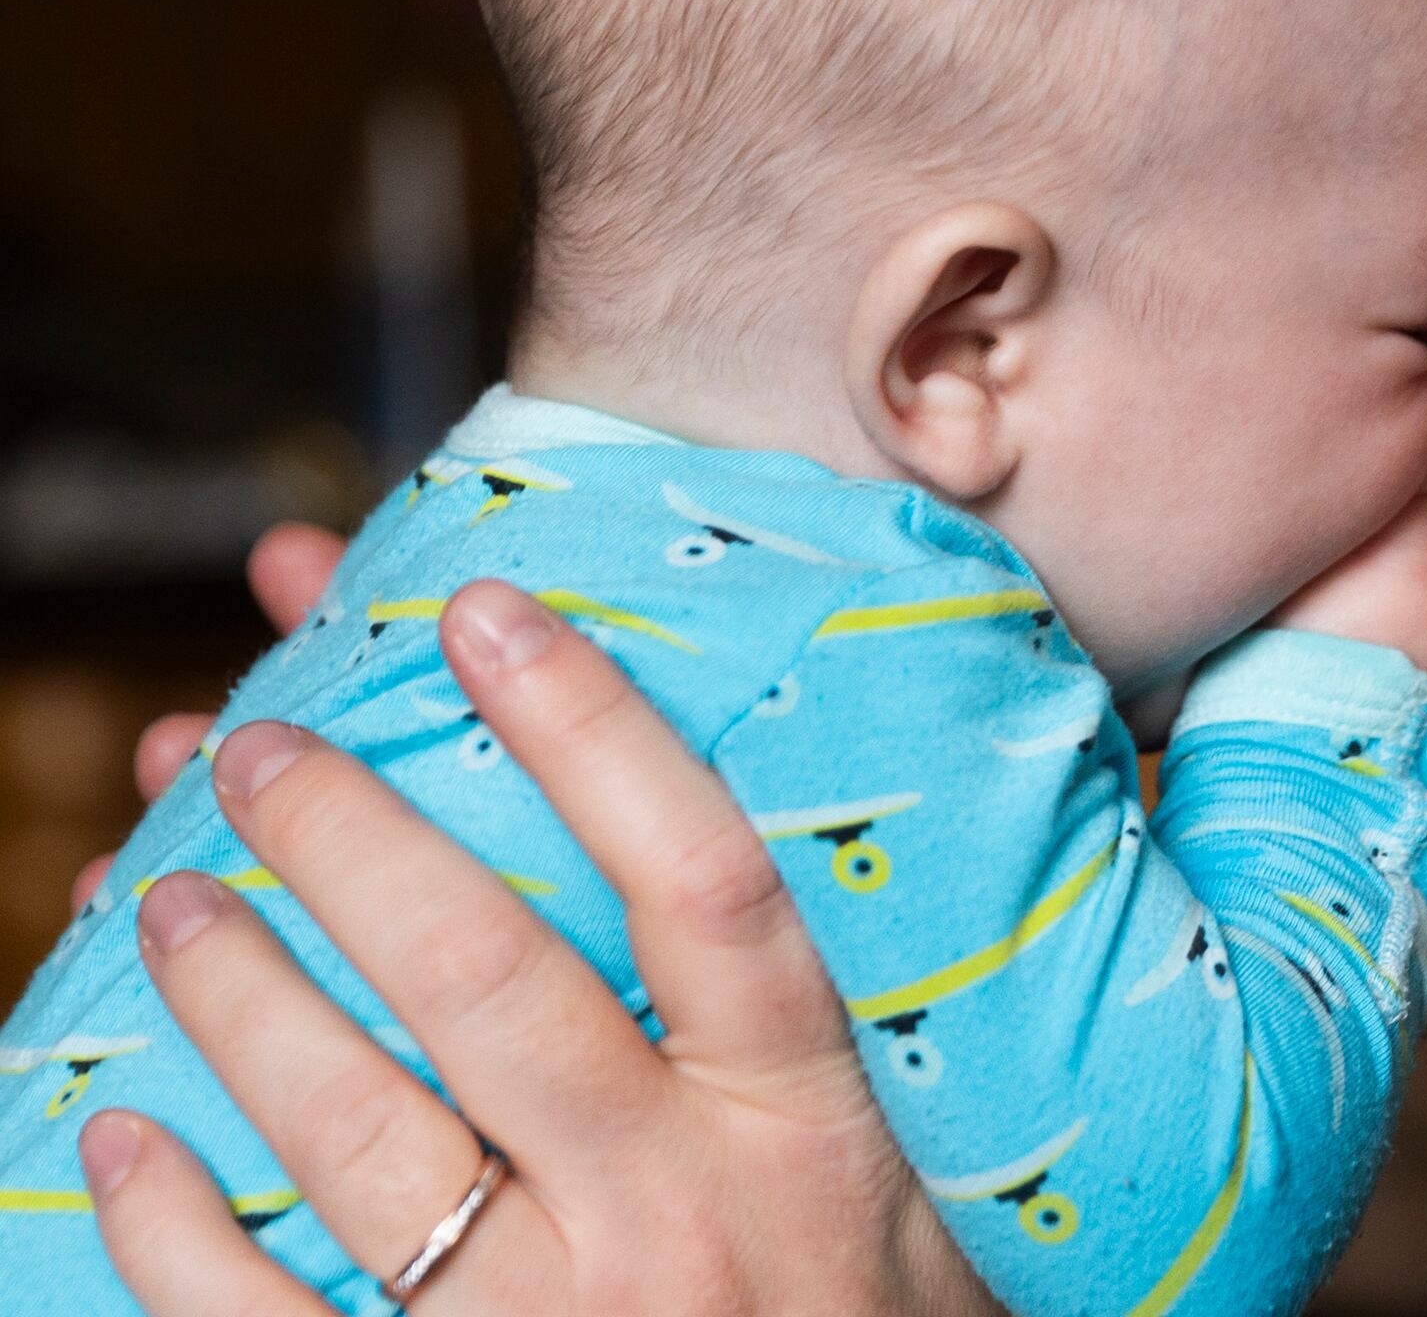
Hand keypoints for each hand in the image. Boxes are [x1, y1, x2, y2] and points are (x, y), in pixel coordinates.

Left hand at [77, 577, 995, 1316]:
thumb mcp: (881, 1162)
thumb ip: (787, 1009)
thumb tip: (695, 828)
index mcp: (803, 1124)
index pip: (707, 885)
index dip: (596, 732)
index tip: (488, 612)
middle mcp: (679, 1213)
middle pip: (496, 986)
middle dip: (354, 844)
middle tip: (258, 745)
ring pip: (366, 1142)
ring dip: (243, 1002)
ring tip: (165, 894)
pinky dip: (177, 1233)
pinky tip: (125, 1138)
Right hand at [1271, 475, 1426, 753]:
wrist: (1307, 791)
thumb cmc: (1260, 692)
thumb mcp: (1262, 598)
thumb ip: (1308, 548)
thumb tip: (1319, 522)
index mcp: (1370, 541)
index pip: (1406, 485)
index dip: (1385, 516)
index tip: (1367, 540)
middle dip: (1423, 551)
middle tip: (1379, 599)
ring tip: (1398, 648)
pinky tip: (1421, 689)